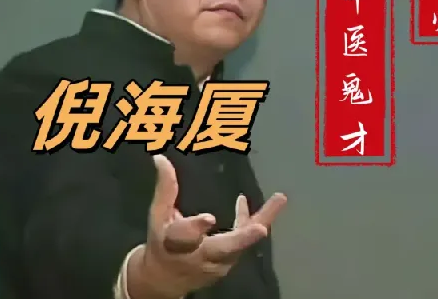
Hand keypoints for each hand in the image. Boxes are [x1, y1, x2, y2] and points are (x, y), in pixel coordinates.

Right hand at [127, 155, 286, 298]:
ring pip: (242, 243)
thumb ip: (165, 189)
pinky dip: (258, 219)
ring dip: (262, 221)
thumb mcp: (158, 216)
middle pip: (222, 249)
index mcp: (175, 244)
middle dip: (242, 239)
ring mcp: (218, 262)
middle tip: (260, 229)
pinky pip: (246, 238)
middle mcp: (200, 257)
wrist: (165, 280)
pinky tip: (273, 200)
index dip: (196, 228)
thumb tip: (161, 158)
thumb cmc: (162, 242)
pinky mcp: (230, 261)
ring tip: (279, 199)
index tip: (209, 218)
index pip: (184, 238)